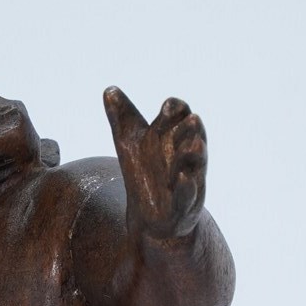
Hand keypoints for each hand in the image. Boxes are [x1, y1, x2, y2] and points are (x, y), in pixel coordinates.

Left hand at [103, 88, 207, 240]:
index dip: (175, 109)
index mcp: (173, 135)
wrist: (148, 216)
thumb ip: (121, 118)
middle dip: (190, 128)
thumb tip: (109, 90)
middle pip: (193, 134)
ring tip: (191, 144)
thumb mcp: (129, 144)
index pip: (180, 114)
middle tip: (189, 120)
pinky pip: (189, 194)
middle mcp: (185, 153)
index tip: (165, 109)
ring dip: (194, 152)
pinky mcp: (186, 203)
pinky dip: (186, 186)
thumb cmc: (144, 174)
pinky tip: (180, 178)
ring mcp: (189, 177)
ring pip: (197, 162)